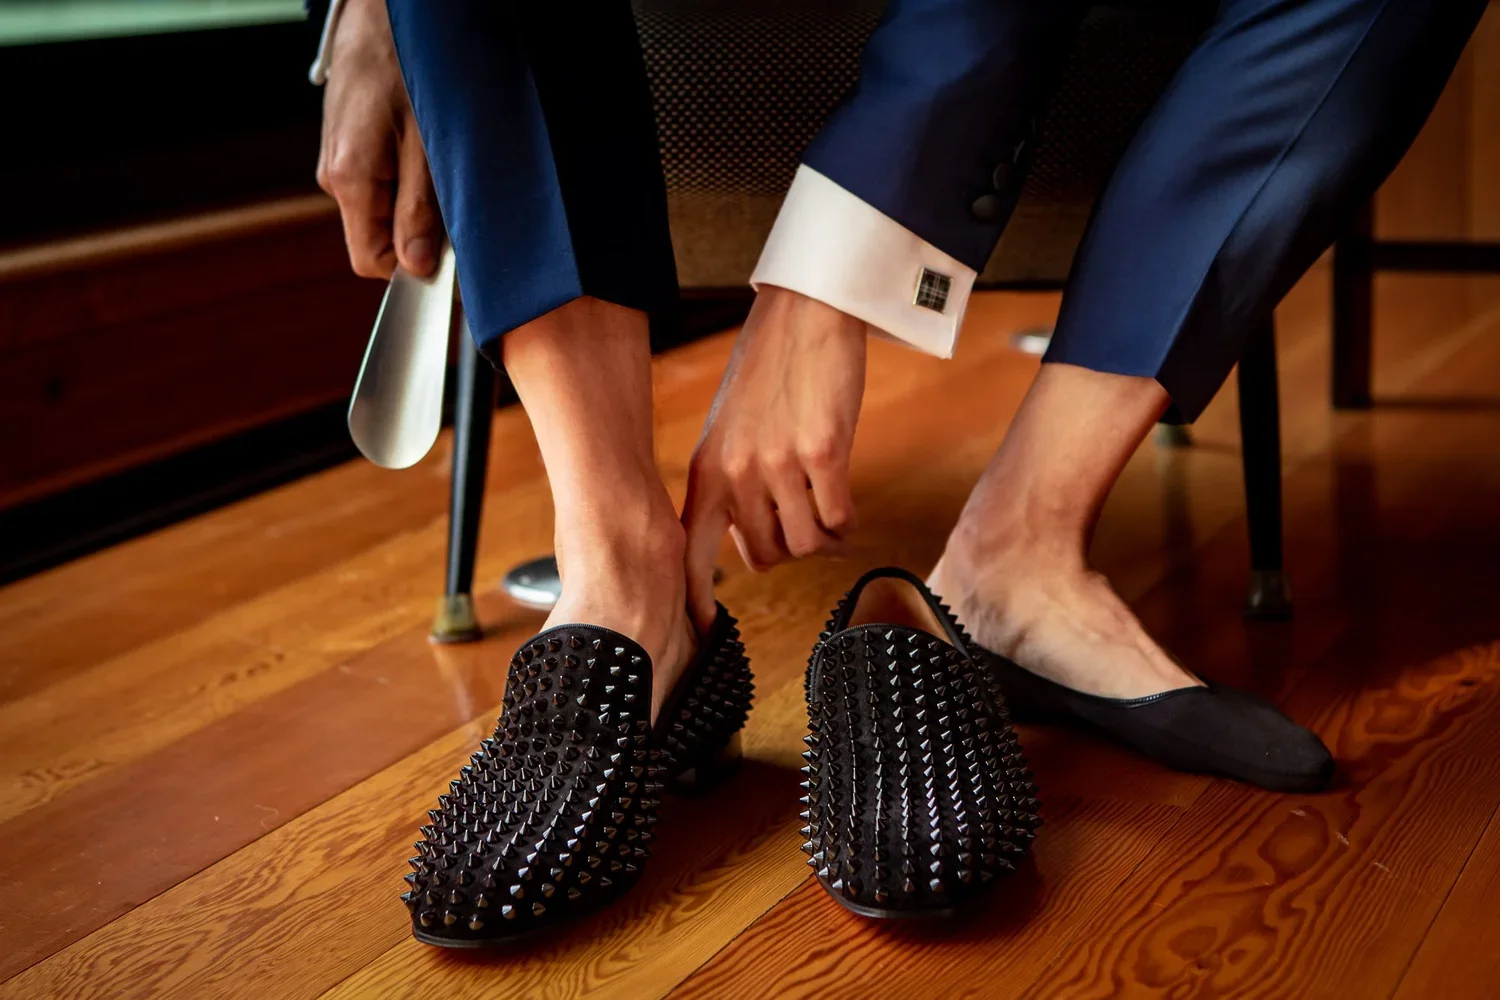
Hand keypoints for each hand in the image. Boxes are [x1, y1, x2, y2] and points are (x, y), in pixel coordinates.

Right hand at [315, 0, 438, 278]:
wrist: (382, 14)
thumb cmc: (408, 67)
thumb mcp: (429, 145)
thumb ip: (421, 209)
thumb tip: (417, 267)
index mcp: (349, 180)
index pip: (371, 261)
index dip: (411, 270)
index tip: (449, 261)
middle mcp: (334, 176)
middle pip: (378, 237)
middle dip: (419, 232)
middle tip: (452, 199)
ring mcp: (338, 160)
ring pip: (383, 210)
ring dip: (417, 202)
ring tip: (438, 161)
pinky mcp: (349, 146)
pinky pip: (381, 183)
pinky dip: (407, 178)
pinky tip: (423, 148)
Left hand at [683, 286, 867, 624]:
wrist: (804, 317)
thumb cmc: (768, 373)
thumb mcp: (728, 431)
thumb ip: (729, 483)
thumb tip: (745, 540)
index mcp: (707, 472)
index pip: (689, 552)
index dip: (692, 598)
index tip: (697, 631)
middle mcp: (736, 474)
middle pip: (764, 556)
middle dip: (787, 550)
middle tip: (802, 527)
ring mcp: (778, 466)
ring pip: (806, 544)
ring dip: (823, 537)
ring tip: (829, 514)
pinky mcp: (822, 455)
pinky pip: (839, 519)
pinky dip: (847, 521)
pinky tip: (846, 502)